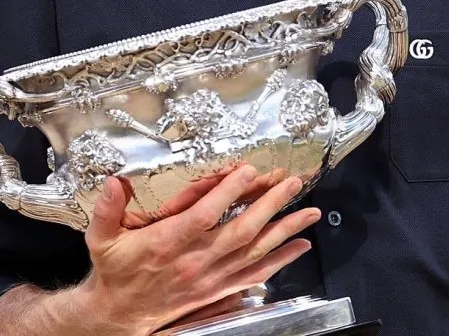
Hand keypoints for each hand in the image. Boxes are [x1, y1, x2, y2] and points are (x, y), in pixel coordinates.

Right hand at [72, 165, 319, 334]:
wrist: (119, 314)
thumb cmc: (115, 270)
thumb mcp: (102, 240)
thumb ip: (107, 211)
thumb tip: (113, 181)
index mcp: (167, 244)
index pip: (202, 217)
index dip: (227, 194)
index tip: (248, 171)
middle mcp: (194, 261)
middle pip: (239, 231)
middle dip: (269, 205)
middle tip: (291, 181)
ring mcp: (210, 277)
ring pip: (255, 251)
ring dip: (285, 230)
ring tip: (310, 211)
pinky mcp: (219, 288)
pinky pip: (256, 274)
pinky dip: (281, 260)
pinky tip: (302, 245)